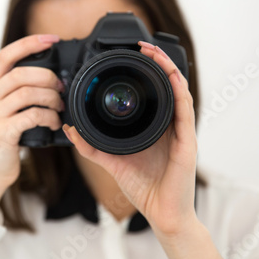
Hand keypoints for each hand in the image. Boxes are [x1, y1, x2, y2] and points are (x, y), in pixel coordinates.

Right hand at [0, 34, 63, 222]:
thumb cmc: (5, 135)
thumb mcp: (7, 107)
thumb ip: (21, 90)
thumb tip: (55, 78)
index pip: (7, 54)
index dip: (30, 43)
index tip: (52, 39)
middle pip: (20, 73)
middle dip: (47, 76)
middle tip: (61, 87)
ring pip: (27, 93)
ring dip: (51, 98)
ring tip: (60, 107)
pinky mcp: (2, 131)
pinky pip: (31, 116)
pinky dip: (48, 116)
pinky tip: (54, 122)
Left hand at [62, 41, 197, 235]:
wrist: (162, 213)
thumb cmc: (144, 188)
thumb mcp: (112, 160)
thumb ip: (91, 145)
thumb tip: (70, 129)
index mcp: (154, 127)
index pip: (152, 92)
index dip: (145, 71)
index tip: (131, 55)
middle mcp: (170, 125)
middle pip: (167, 85)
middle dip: (157, 61)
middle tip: (144, 45)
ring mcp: (181, 131)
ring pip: (178, 90)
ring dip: (168, 69)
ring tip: (154, 52)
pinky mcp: (188, 140)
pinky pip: (185, 110)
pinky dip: (179, 90)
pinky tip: (171, 75)